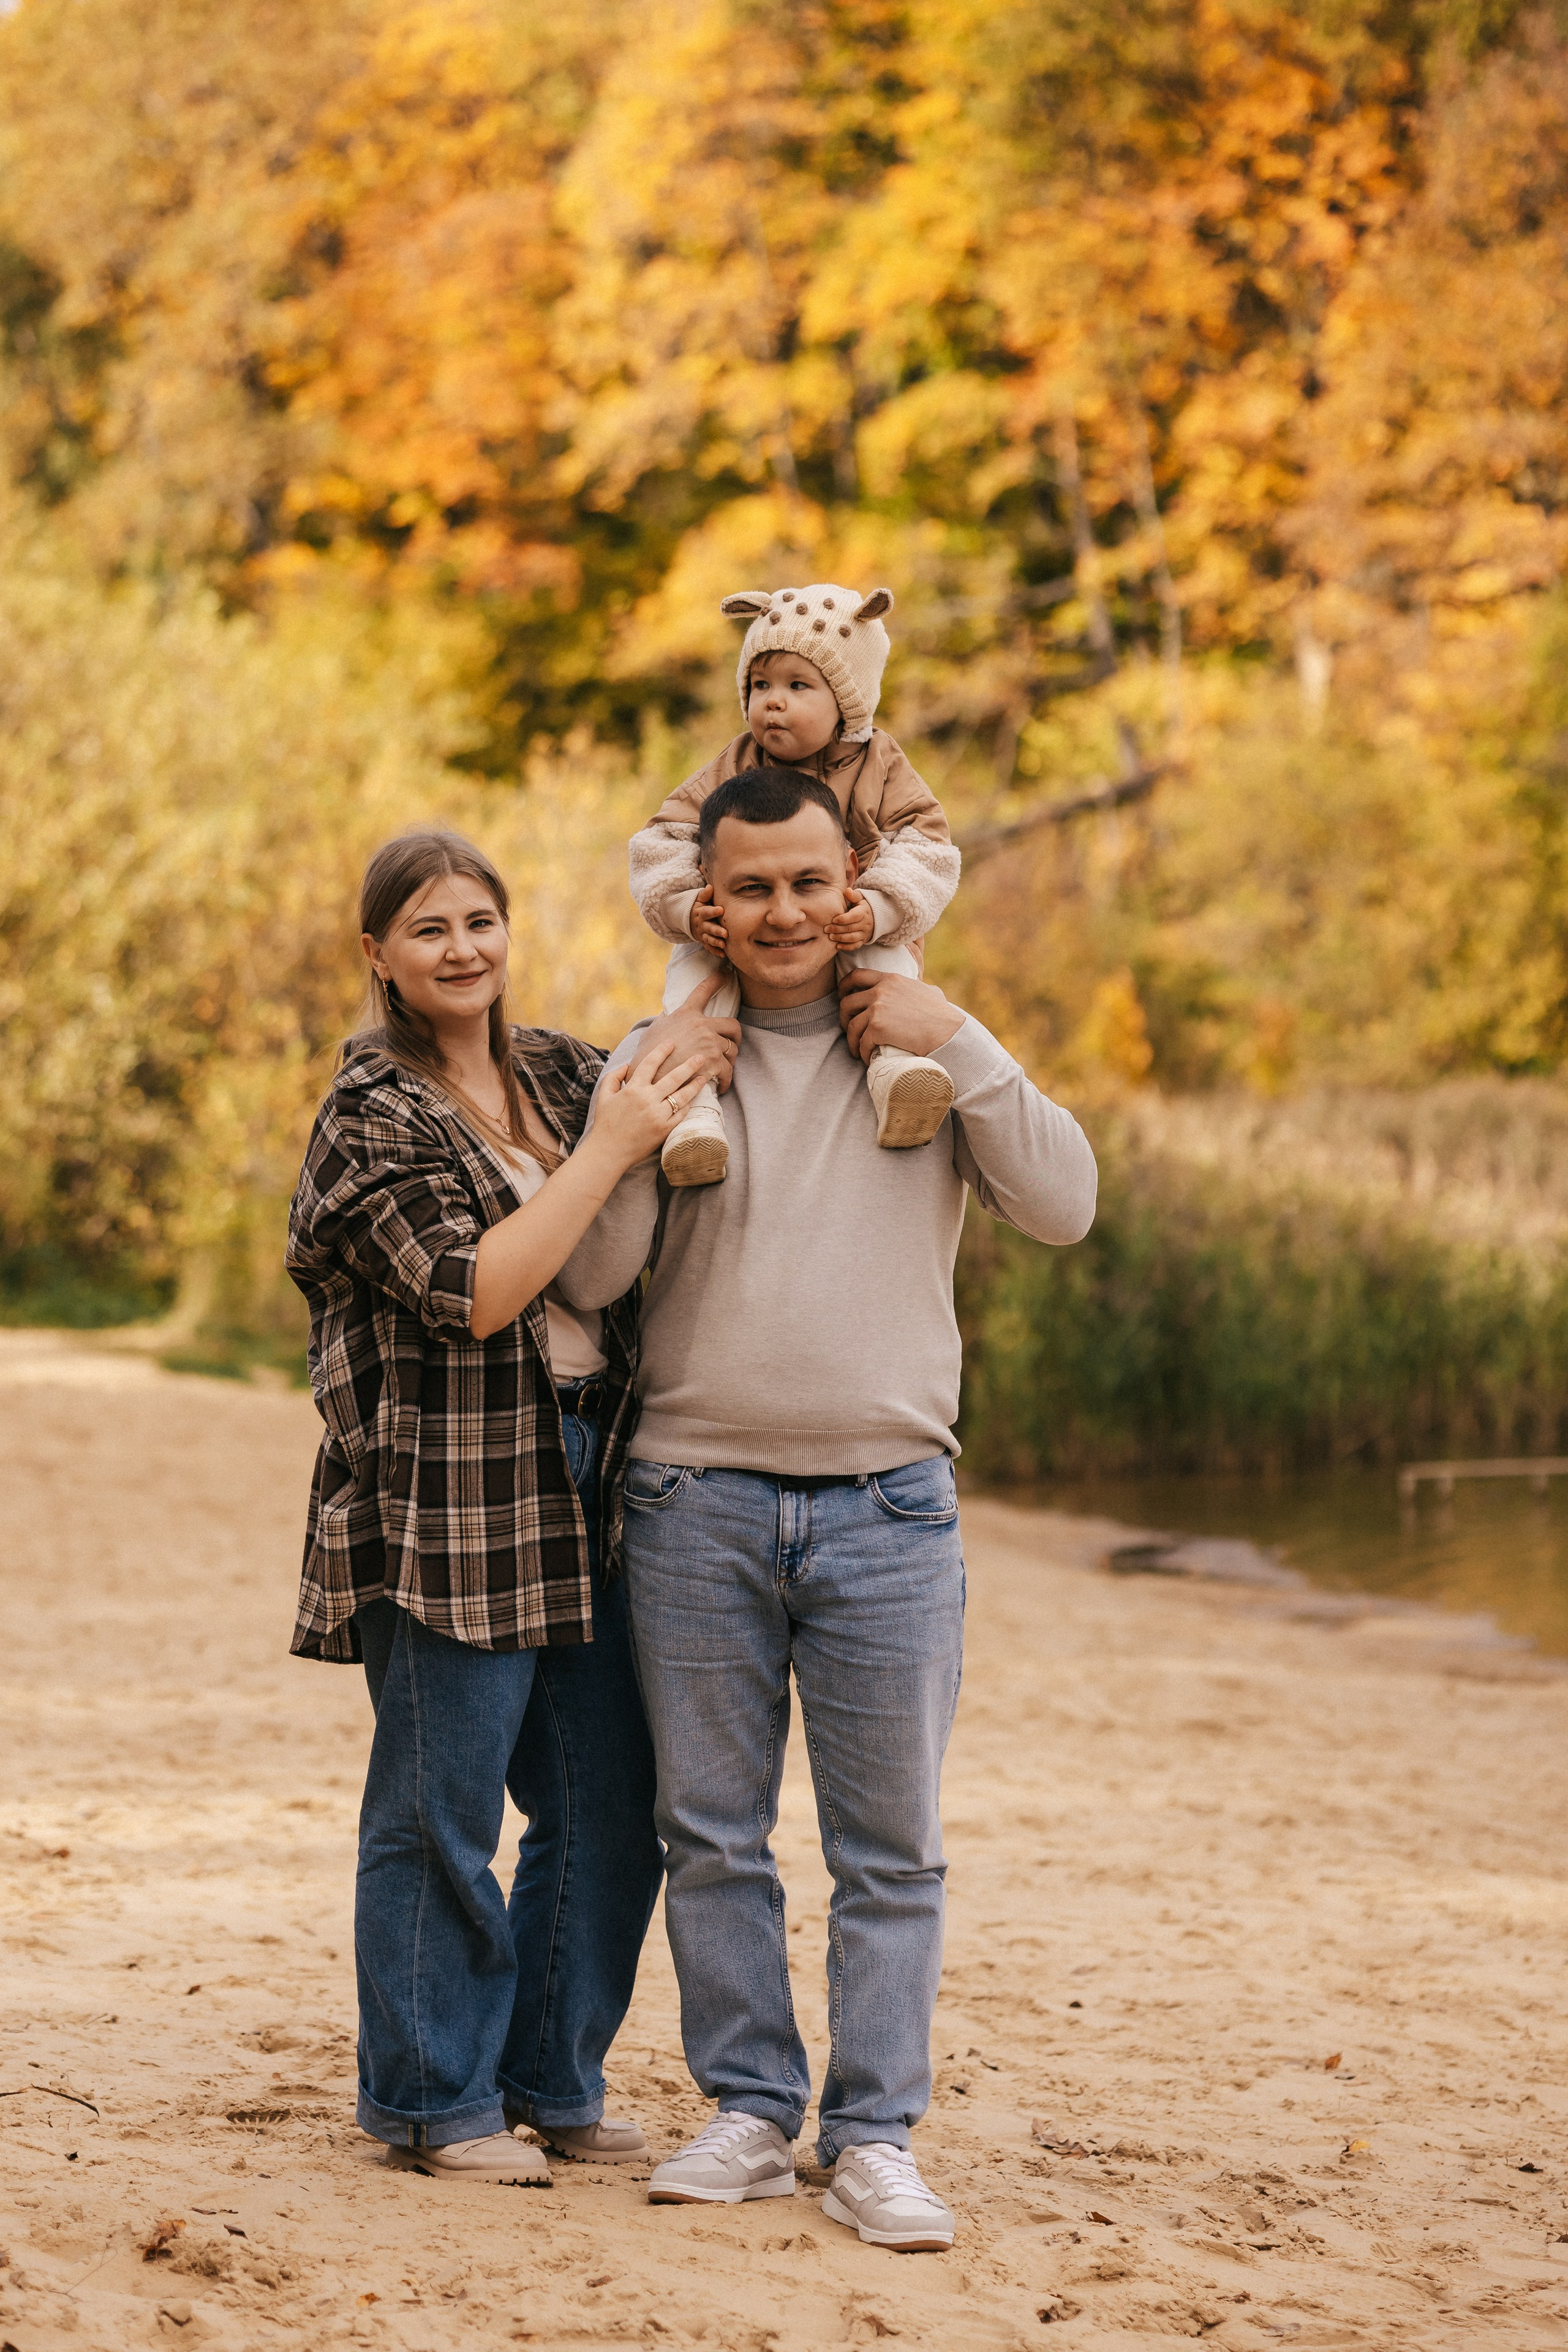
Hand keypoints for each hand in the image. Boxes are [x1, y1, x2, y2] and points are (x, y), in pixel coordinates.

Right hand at [590, 1042, 709, 1171]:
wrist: (609, 1152)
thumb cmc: (605, 1123)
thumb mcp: (604, 1096)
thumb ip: (614, 1077)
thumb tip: (628, 1065)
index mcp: (633, 1089)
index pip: (650, 1064)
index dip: (662, 1051)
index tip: (671, 1043)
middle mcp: (648, 1100)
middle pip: (673, 1077)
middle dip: (689, 1065)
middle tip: (702, 1056)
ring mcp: (658, 1115)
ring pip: (682, 1096)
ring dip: (695, 1085)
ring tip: (704, 1077)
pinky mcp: (664, 1129)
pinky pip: (681, 1114)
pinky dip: (687, 1105)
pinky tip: (692, 1099)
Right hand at [629, 968, 741, 1094]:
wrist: (648, 1076)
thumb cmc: (648, 1055)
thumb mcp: (655, 1030)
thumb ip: (667, 1020)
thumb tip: (668, 1015)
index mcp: (686, 1014)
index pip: (703, 990)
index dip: (718, 979)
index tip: (728, 972)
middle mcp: (701, 1025)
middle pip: (733, 1025)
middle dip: (735, 1036)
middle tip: (732, 1044)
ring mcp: (709, 1043)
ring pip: (733, 1050)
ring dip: (730, 1060)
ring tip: (723, 1070)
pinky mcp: (713, 1062)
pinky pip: (729, 1071)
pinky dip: (727, 1080)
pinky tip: (723, 1085)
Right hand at [690, 882, 728, 954]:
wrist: (688, 920)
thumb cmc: (699, 908)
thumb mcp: (699, 900)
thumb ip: (705, 894)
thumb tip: (710, 887)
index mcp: (701, 913)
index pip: (707, 912)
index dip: (713, 911)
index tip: (721, 910)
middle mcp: (701, 925)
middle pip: (709, 928)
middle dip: (716, 931)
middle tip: (725, 933)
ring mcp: (702, 934)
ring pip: (709, 939)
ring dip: (716, 942)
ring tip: (723, 944)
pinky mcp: (704, 941)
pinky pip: (709, 947)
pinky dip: (715, 951)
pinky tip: (722, 954)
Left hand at [825, 889, 875, 950]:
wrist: (875, 917)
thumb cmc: (862, 906)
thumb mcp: (860, 898)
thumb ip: (853, 895)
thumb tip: (847, 890)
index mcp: (864, 912)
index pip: (854, 916)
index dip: (843, 919)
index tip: (834, 919)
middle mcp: (865, 923)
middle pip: (851, 928)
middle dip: (837, 929)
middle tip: (826, 928)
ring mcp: (864, 933)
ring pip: (853, 938)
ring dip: (840, 938)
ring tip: (830, 936)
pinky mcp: (863, 940)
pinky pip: (855, 946)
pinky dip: (846, 947)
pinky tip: (837, 946)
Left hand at [838, 970, 964, 1064]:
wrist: (947, 1031)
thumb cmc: (943, 1015)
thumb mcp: (929, 992)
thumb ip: (920, 987)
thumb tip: (926, 990)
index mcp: (891, 979)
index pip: (857, 976)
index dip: (844, 986)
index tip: (842, 997)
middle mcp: (881, 991)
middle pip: (847, 1003)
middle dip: (843, 1018)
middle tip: (849, 1030)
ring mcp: (877, 1009)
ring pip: (851, 1026)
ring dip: (852, 1041)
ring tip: (858, 1050)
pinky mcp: (878, 1028)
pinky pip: (861, 1042)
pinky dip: (862, 1053)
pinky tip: (868, 1059)